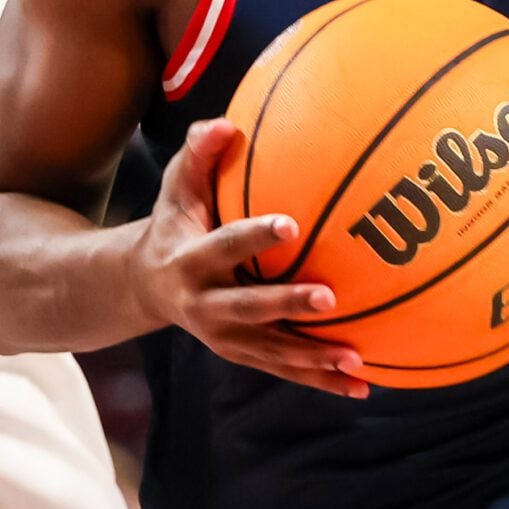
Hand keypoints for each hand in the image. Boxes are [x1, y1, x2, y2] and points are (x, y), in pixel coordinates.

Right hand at [131, 118, 368, 397]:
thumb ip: (198, 153)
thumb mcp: (177, 187)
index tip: (291, 225)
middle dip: (288, 305)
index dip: (255, 236)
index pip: (225, 246)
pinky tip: (361, 384)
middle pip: (250, 308)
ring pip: (272, 352)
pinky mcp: (242, 355)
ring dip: (313, 359)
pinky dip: (321, 379)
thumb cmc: (175, 223)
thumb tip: (226, 124)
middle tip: (330, 298)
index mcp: (190, 261)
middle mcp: (205, 305)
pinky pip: (284, 370)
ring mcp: (224, 337)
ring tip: (355, 362)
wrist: (146, 286)